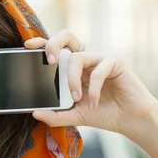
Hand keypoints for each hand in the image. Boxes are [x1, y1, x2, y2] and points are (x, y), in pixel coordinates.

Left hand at [25, 30, 157, 136]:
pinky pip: (98, 71)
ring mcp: (99, 59)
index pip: (56, 49)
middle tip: (49, 61)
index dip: (43, 43)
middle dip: (53, 44)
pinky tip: (95, 104)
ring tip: (76, 98)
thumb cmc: (103, 114)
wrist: (129, 121)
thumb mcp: (74, 116)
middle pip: (66, 37)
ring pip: (77, 57)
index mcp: (74, 68)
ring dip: (72, 79)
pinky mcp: (115, 62)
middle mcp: (85, 59)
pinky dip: (93, 90)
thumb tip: (35, 113)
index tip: (27, 46)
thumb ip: (55, 115)